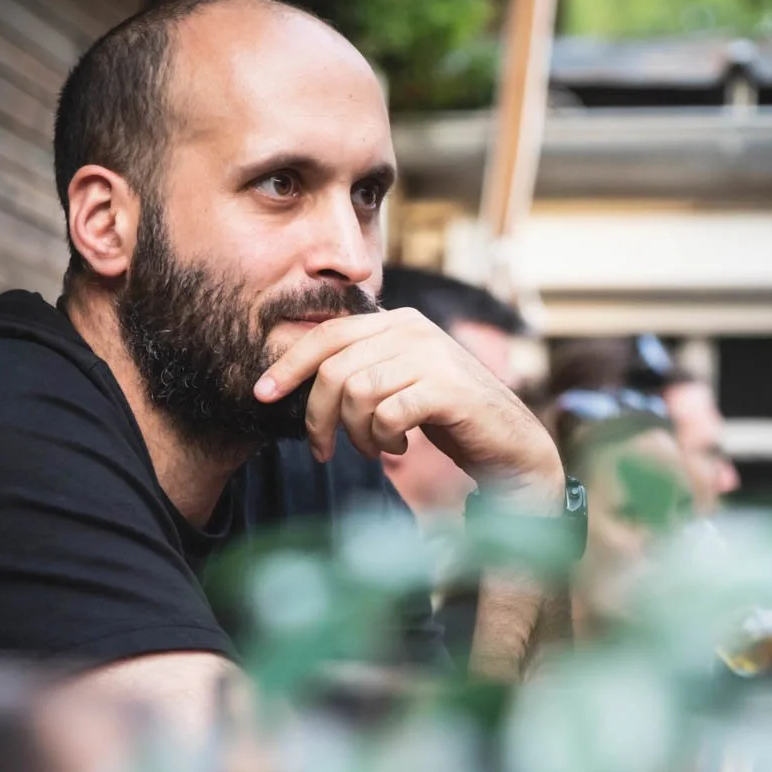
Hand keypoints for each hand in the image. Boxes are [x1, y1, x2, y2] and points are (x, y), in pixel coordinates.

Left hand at [254, 308, 563, 508]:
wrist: (509, 442)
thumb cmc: (446, 416)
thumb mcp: (398, 382)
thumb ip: (361, 368)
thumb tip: (297, 377)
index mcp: (396, 321)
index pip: (327, 335)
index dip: (289, 365)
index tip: (262, 395)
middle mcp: (413, 329)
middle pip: (335, 369)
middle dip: (319, 417)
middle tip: (324, 450)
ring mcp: (432, 356)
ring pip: (358, 394)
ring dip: (356, 434)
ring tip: (373, 449)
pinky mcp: (448, 389)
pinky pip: (388, 416)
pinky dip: (384, 440)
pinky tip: (400, 449)